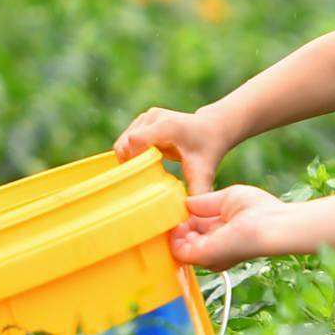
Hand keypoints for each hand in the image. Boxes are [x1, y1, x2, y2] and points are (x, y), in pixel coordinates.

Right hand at [117, 104, 235, 195]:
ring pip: (123, 142)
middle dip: (131, 164)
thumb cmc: (208, 150)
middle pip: (125, 143)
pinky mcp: (142, 121)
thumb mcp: (204, 172)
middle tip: (144, 180)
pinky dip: (131, 155)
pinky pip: (126, 141)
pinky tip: (147, 165)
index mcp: (167, 126)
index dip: (134, 159)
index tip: (144, 176)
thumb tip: (189, 216)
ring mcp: (146, 117)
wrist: (212, 129)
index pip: (135, 141)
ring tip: (146, 173)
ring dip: (130, 160)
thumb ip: (198, 192)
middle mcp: (153, 117)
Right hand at [170, 184, 282, 270]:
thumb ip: (204, 202)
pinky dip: (174, 236)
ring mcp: (208, 253)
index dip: (185, 217)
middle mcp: (214, 246)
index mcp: (220, 233)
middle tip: (176, 211)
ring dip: (175, 229)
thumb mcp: (226, 199)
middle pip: (184, 237)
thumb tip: (186, 202)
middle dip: (178, 223)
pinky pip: (178, 251)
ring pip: (178, 245)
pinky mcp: (203, 256)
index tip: (179, 206)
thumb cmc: (258, 210)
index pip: (194, 228)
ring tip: (179, 216)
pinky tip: (180, 222)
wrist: (270, 224)